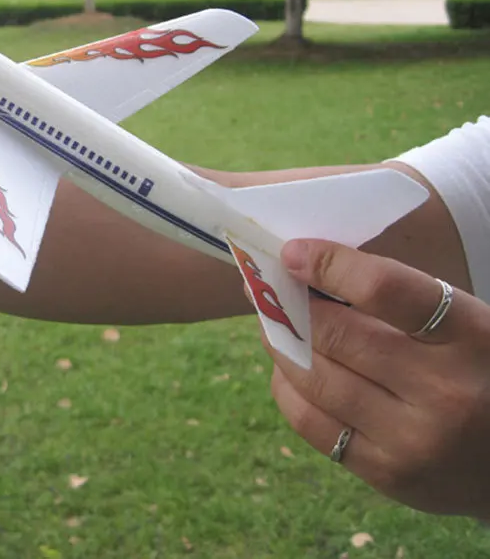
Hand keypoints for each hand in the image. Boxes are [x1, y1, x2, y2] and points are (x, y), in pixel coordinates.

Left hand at [265, 239, 489, 521]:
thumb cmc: (480, 369)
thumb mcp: (464, 324)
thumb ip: (398, 298)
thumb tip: (306, 268)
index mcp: (471, 337)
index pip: (386, 290)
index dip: (329, 265)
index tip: (292, 253)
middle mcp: (445, 392)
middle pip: (336, 335)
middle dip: (288, 304)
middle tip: (263, 285)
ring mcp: (414, 441)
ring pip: (313, 379)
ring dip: (280, 343)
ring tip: (272, 322)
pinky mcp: (389, 476)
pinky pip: (311, 423)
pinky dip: (288, 387)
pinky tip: (290, 369)